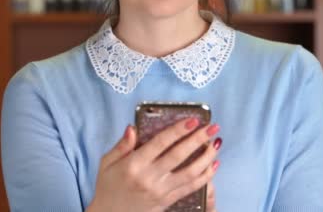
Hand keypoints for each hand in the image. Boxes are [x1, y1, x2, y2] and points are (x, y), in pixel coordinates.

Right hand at [87, 118, 221, 211]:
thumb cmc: (108, 186)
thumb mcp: (106, 163)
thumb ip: (121, 145)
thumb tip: (133, 127)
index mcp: (134, 164)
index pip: (160, 143)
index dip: (178, 130)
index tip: (193, 120)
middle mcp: (149, 177)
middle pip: (179, 155)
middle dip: (198, 139)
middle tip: (212, 127)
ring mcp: (161, 191)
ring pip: (190, 172)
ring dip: (206, 158)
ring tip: (215, 144)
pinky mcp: (168, 201)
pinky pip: (190, 188)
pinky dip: (205, 176)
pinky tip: (213, 165)